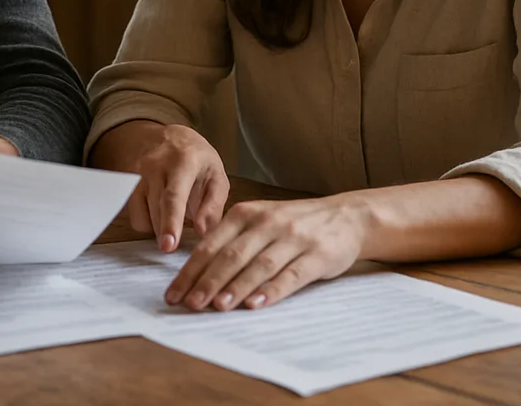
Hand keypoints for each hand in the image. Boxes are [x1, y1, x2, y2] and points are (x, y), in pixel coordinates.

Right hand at [90, 121, 228, 252]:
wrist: (169, 137)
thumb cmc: (197, 159)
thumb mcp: (217, 176)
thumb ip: (213, 206)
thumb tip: (202, 232)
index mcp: (182, 162)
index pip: (173, 196)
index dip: (170, 223)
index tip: (168, 246)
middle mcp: (155, 166)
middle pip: (156, 210)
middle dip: (166, 232)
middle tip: (176, 244)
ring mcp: (137, 174)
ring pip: (144, 215)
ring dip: (160, 226)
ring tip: (175, 217)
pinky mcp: (127, 185)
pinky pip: (135, 216)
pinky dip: (149, 222)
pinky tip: (161, 212)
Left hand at [165, 196, 368, 311]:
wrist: (346, 216)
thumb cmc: (294, 223)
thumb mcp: (260, 221)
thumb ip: (232, 240)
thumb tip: (196, 273)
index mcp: (246, 213)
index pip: (211, 244)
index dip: (191, 270)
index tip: (174, 293)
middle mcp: (267, 222)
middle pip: (231, 255)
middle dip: (208, 281)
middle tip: (190, 304)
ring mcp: (293, 237)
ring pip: (259, 265)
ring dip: (236, 287)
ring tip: (218, 306)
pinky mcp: (317, 255)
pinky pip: (291, 274)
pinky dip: (272, 290)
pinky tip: (257, 304)